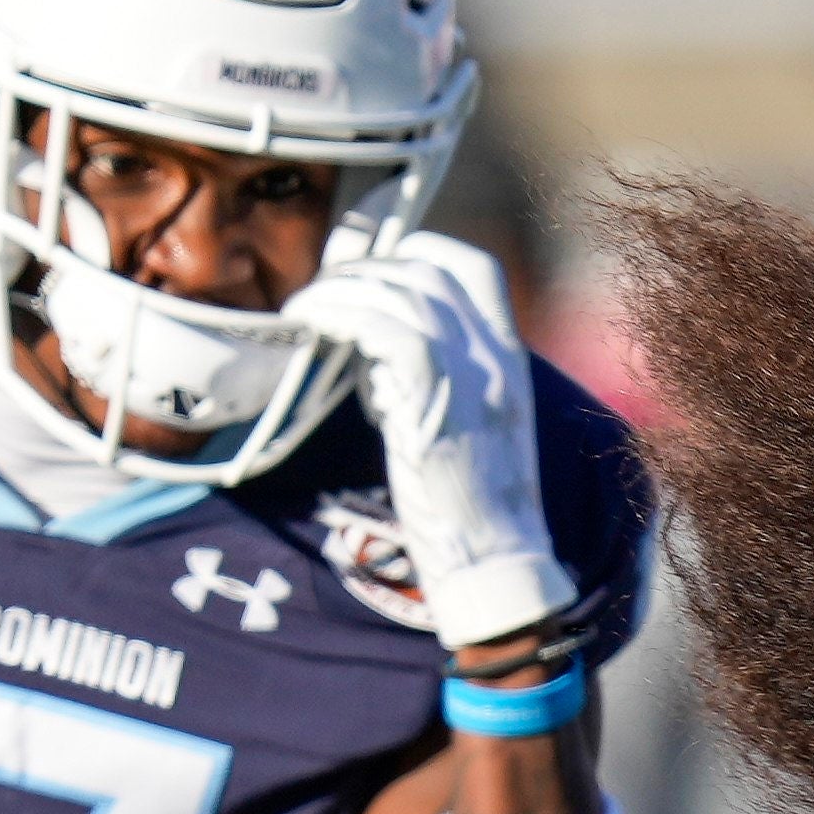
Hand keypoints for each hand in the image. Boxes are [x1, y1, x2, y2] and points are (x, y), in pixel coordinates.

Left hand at [295, 233, 579, 653]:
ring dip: (341, 289)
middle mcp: (496, 356)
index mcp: (509, 358)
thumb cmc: (467, 507)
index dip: (414, 251)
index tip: (364, 262)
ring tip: (305, 311)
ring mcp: (472, 375)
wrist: (494, 563)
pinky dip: (338, 314)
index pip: (472, 267)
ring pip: (402, 290)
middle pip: (428, 267)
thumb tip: (368, 346)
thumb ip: (433, 379)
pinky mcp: (437, 400)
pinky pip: (383, 327)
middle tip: (320, 293)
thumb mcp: (462, 425)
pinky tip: (308, 326)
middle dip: (364, 267)